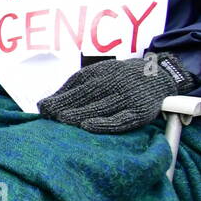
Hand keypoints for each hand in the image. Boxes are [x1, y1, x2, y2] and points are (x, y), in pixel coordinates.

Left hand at [38, 52, 197, 133]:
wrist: (157, 76)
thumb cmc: (117, 78)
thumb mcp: (96, 74)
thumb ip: (72, 87)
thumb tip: (44, 104)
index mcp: (105, 73)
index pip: (79, 86)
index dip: (60, 98)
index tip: (43, 108)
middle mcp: (118, 83)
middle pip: (89, 96)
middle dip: (67, 106)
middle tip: (48, 116)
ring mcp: (130, 98)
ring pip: (102, 108)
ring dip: (80, 115)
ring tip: (62, 121)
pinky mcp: (141, 113)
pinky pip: (122, 120)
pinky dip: (104, 124)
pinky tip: (87, 127)